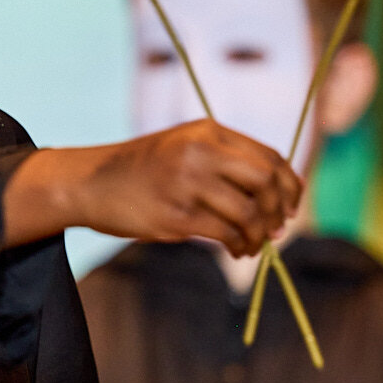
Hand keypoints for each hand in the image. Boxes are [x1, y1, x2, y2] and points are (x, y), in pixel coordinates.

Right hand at [3, 122, 301, 254]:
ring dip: (258, 236)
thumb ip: (223, 160)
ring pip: (248, 212)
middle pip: (265, 181)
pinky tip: (235, 250)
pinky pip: (225, 233)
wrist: (91, 182)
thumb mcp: (184, 147)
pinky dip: (239, 246)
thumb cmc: (142, 170)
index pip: (268, 157)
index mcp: (207, 131)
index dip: (289, 185)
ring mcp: (187, 183)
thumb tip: (273, 197)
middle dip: (278, 210)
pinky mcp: (175, 215)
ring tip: (251, 246)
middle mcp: (200, 152)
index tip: (291, 207)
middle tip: (276, 230)